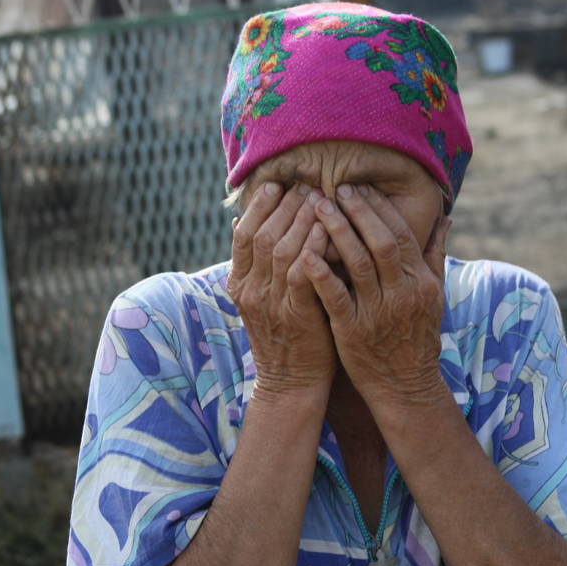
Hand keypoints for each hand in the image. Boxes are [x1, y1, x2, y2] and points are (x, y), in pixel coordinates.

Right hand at [227, 182, 336, 396]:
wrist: (292, 382)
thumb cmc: (286, 333)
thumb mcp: (263, 296)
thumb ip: (255, 262)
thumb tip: (241, 221)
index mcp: (239, 283)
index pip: (244, 233)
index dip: (260, 206)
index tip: (279, 183)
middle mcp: (249, 290)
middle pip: (262, 234)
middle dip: (285, 205)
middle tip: (306, 184)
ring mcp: (270, 303)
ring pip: (279, 248)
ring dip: (300, 219)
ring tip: (319, 198)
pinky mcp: (295, 315)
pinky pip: (301, 274)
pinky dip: (312, 249)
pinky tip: (326, 231)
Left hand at [299, 183, 451, 409]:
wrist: (406, 386)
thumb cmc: (417, 336)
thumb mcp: (434, 294)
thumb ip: (435, 254)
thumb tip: (445, 217)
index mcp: (420, 281)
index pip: (400, 234)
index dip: (379, 209)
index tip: (360, 187)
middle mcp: (402, 293)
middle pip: (381, 242)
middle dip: (358, 212)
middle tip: (336, 187)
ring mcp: (378, 313)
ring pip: (358, 264)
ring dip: (338, 232)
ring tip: (318, 207)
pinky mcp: (353, 332)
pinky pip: (336, 298)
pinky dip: (322, 275)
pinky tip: (305, 253)